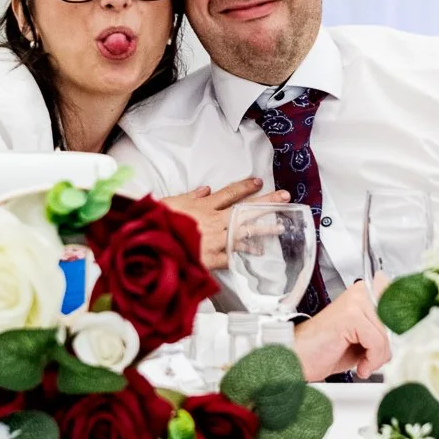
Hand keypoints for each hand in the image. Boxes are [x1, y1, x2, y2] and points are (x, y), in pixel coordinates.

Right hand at [162, 178, 279, 270]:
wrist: (154, 243)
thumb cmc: (159, 221)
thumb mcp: (172, 202)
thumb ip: (191, 196)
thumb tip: (206, 189)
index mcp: (204, 206)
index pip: (229, 193)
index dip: (245, 187)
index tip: (259, 181)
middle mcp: (215, 221)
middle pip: (245, 210)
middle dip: (266, 203)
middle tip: (285, 197)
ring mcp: (216, 239)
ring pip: (244, 232)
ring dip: (263, 229)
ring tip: (280, 226)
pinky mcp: (212, 257)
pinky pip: (233, 254)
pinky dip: (246, 253)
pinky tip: (260, 252)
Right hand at [293, 280, 394, 380]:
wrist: (297, 358)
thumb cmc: (326, 350)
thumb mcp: (363, 339)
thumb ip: (384, 331)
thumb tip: (408, 333)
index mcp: (364, 292)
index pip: (400, 300)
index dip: (404, 323)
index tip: (403, 337)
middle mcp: (360, 291)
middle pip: (395, 323)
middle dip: (386, 348)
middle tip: (371, 359)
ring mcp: (355, 302)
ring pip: (387, 335)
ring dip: (377, 357)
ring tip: (361, 363)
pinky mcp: (351, 316)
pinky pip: (377, 343)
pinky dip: (371, 360)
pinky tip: (359, 366)